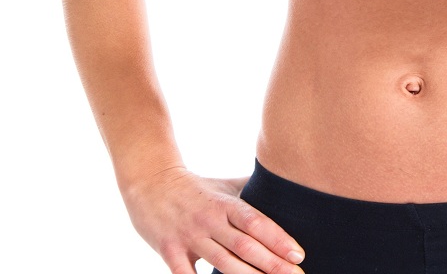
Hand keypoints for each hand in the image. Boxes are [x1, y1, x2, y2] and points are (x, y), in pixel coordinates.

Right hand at [122, 167, 304, 273]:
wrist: (148, 182)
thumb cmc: (193, 188)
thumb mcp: (223, 186)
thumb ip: (250, 190)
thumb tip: (284, 187)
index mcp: (224, 204)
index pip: (255, 222)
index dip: (278, 238)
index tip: (298, 254)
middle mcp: (209, 220)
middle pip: (244, 245)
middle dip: (272, 263)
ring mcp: (189, 236)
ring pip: (222, 261)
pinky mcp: (169, 250)